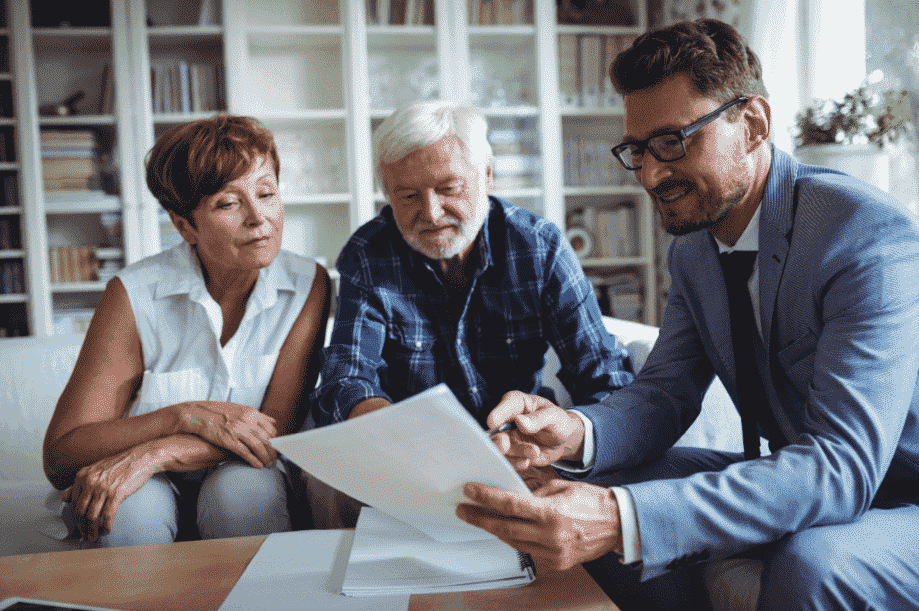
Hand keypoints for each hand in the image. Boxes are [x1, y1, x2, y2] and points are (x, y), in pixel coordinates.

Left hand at [64, 446, 157, 542]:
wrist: (141, 458)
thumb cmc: (120, 464)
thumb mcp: (96, 469)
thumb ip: (80, 482)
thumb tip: (64, 498)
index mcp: (83, 476)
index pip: (74, 502)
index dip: (76, 516)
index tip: (80, 524)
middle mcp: (90, 482)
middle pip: (81, 511)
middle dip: (82, 526)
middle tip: (85, 535)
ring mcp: (103, 488)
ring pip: (92, 516)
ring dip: (92, 530)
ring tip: (94, 537)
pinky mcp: (116, 494)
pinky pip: (107, 515)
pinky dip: (106, 526)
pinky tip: (107, 530)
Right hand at [173, 401, 277, 468]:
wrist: (196, 414)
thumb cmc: (217, 412)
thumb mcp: (239, 409)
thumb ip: (256, 416)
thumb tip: (272, 421)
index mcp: (251, 412)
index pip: (271, 429)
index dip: (276, 441)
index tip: (276, 449)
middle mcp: (247, 420)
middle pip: (268, 439)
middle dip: (273, 452)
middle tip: (275, 460)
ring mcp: (238, 430)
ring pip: (259, 446)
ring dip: (266, 458)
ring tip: (269, 466)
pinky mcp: (229, 439)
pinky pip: (245, 452)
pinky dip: (254, 460)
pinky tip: (258, 466)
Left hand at [456, 479, 621, 570]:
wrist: (618, 525)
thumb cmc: (593, 502)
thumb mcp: (562, 488)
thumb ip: (535, 494)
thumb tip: (511, 495)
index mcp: (551, 513)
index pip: (509, 504)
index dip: (486, 498)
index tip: (469, 491)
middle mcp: (550, 536)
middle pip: (504, 527)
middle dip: (480, 518)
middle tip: (463, 509)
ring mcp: (553, 553)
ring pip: (513, 541)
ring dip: (494, 529)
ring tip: (479, 518)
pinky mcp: (556, 562)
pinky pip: (528, 550)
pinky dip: (515, 539)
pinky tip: (505, 530)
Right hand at [488, 391, 584, 469]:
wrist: (564, 441)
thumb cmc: (558, 422)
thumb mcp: (554, 417)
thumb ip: (538, 419)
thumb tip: (519, 421)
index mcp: (517, 404)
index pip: (506, 405)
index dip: (498, 413)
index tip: (492, 423)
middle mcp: (508, 420)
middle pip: (496, 430)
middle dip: (498, 439)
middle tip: (504, 444)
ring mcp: (509, 438)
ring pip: (503, 448)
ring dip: (516, 452)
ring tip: (534, 452)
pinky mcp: (512, 454)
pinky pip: (509, 460)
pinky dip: (517, 463)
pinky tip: (527, 462)